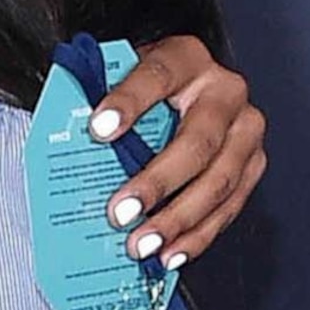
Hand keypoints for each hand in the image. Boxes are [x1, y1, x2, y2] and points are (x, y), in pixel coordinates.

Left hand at [89, 35, 264, 270]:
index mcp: (186, 57)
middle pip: (196, 142)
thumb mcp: (119, 74)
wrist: (185, 82)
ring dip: (177, 219)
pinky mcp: (254, 164)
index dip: (128, 102)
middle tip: (119, 212)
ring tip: (141, 243)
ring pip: (218, 181)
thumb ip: (95, 97)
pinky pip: (230, 206)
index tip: (98, 129)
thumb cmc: (142, 82)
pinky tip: (171, 251)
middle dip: (156, 183)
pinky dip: (198, 235)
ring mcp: (245, 130)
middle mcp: (225, 90)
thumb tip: (56, 134)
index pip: (156, 76)